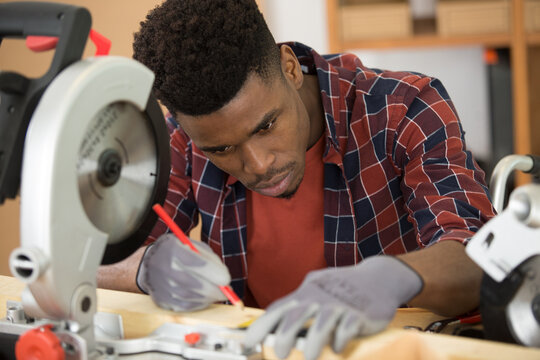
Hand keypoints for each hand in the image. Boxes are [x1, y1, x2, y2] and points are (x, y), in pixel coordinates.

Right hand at [136, 233, 230, 310]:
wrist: (150, 263)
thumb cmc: (177, 252)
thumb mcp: (192, 245)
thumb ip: (209, 259)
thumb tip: (224, 278)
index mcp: (174, 250)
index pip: (197, 263)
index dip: (215, 273)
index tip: (226, 279)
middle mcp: (166, 269)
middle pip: (196, 284)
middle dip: (216, 290)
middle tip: (226, 291)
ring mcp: (162, 286)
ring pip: (193, 298)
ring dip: (208, 297)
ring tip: (215, 292)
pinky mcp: (162, 300)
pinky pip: (185, 306)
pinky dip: (199, 304)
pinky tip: (203, 297)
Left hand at [244, 256, 422, 359]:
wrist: (381, 277)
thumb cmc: (343, 287)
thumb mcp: (317, 288)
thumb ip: (298, 305)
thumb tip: (274, 326)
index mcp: (307, 292)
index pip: (279, 308)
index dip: (262, 326)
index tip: (247, 342)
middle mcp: (320, 297)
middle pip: (297, 314)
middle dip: (284, 335)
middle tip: (277, 353)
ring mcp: (340, 304)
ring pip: (323, 322)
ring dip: (314, 341)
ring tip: (308, 358)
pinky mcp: (360, 313)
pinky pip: (348, 327)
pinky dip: (341, 339)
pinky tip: (338, 348)